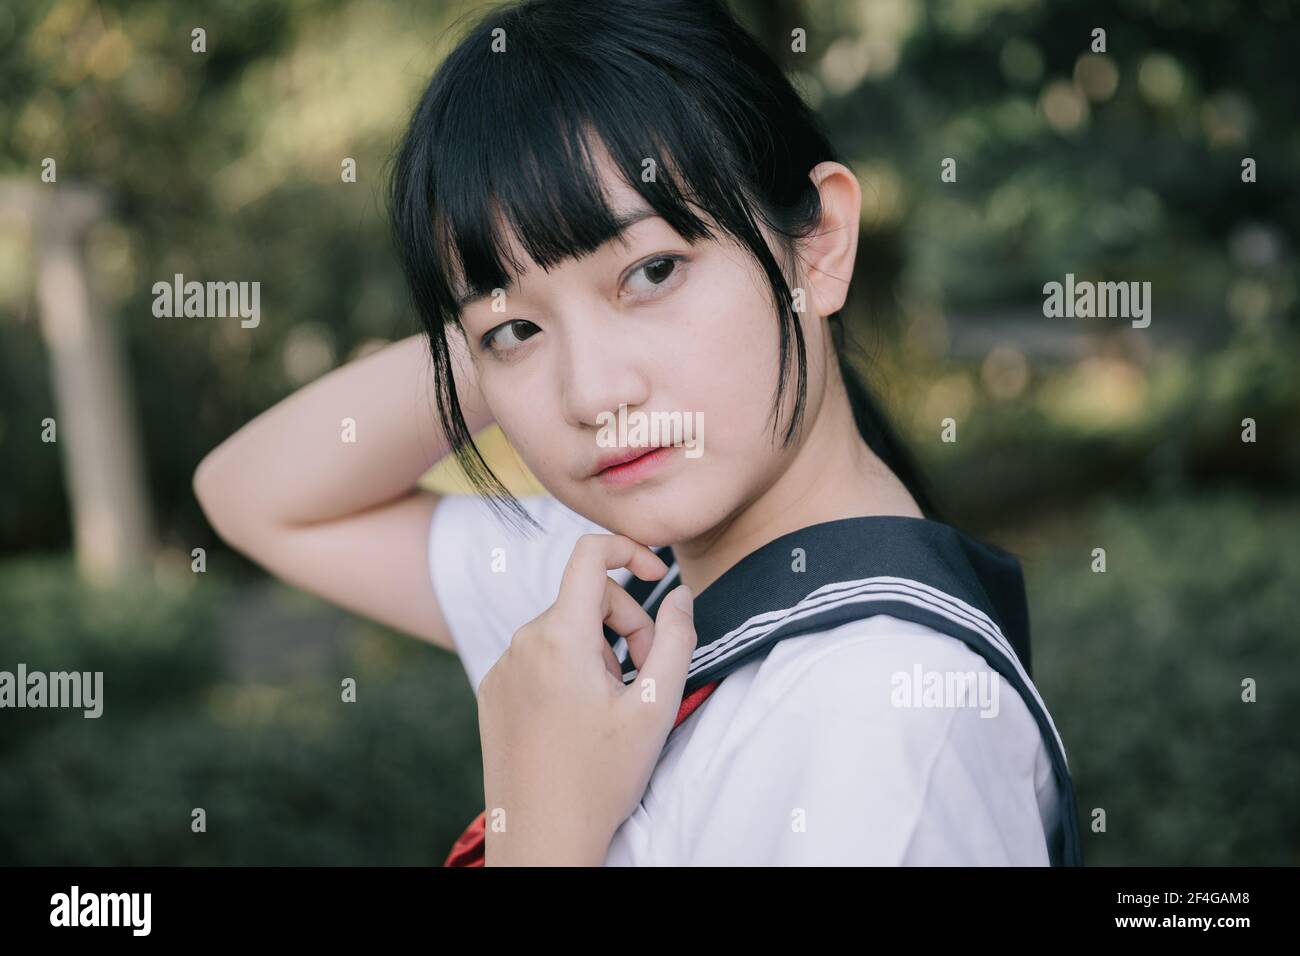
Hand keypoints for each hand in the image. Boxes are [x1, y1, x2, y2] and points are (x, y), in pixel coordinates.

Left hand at [477, 533, 696, 865]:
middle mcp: (523, 642)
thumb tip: (680, 594)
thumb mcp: (656, 706)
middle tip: (645, 675)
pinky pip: (538, 655)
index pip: (590, 554)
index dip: (630, 550)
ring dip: (598, 651)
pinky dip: (567, 669)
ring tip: (612, 706)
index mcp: (561, 638)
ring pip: (564, 629)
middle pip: (586, 598)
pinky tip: (580, 717)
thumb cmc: (600, 778)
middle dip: (625, 623)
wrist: (540, 837)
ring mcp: (502, 667)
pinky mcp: (493, 691)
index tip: (658, 574)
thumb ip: (676, 638)